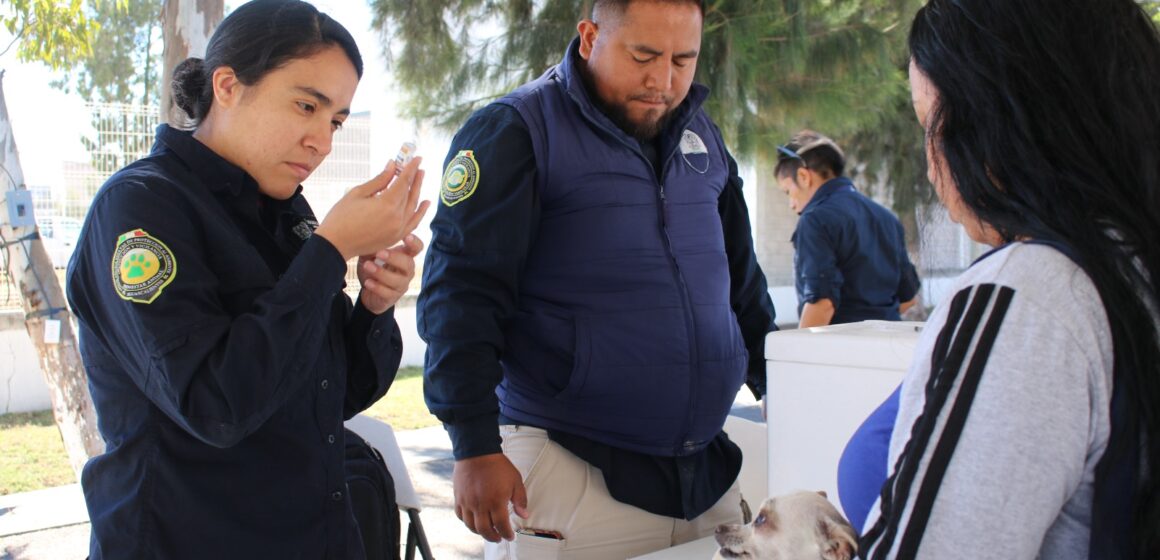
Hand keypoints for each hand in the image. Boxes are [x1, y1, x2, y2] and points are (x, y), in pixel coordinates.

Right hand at [314, 157, 430, 259]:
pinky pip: (413, 223)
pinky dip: (420, 213)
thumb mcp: (358, 193)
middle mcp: (397, 218)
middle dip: (415, 178)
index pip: (404, 182)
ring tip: (420, 178)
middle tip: (419, 166)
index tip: (417, 158)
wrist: (334, 245)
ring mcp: (398, 230)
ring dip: (418, 192)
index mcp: (387, 204)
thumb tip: (392, 165)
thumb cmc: (341, 217)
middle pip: (410, 194)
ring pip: (413, 207)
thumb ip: (380, 180)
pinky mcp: (395, 238)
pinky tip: (424, 203)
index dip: (411, 168)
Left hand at [357, 234, 423, 313]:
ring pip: (397, 280)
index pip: (417, 248)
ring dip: (381, 273)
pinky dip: (376, 287)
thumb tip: (369, 237)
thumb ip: (374, 245)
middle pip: (408, 263)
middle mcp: (407, 271)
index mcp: (404, 256)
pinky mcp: (392, 297)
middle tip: (379, 253)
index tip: (406, 237)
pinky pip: (387, 293)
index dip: (415, 242)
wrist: (368, 290)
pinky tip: (368, 282)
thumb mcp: (371, 254)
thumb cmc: (373, 267)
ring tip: (367, 266)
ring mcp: (401, 285)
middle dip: (394, 258)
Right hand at [452, 453, 529, 541]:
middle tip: (498, 537)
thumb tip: (524, 514)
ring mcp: (468, 502)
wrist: (477, 451)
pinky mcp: (459, 498)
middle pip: (485, 530)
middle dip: (493, 537)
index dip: (506, 534)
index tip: (510, 536)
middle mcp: (480, 504)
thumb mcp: (515, 480)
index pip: (501, 526)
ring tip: (487, 531)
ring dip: (480, 532)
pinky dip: (467, 521)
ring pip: (471, 526)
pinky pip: (460, 516)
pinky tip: (473, 520)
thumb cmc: (497, 465)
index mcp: (496, 501)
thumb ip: (520, 499)